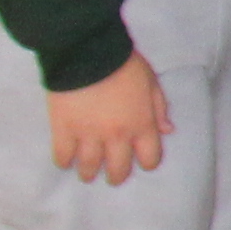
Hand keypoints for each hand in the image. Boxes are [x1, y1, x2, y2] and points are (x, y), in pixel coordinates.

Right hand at [47, 55, 172, 186]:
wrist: (87, 52)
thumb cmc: (123, 64)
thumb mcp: (151, 82)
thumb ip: (159, 108)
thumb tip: (167, 130)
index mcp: (142, 124)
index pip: (150, 158)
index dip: (147, 162)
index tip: (140, 161)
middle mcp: (117, 136)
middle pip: (119, 169)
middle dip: (116, 176)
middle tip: (112, 176)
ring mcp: (88, 135)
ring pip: (89, 167)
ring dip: (89, 173)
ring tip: (87, 174)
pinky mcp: (63, 129)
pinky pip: (63, 155)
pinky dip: (64, 161)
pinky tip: (66, 161)